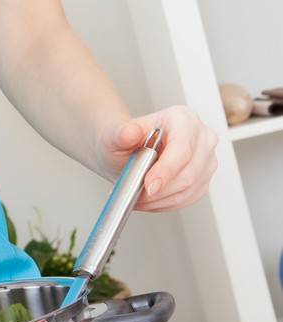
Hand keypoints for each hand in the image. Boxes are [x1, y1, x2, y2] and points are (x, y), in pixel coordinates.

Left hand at [101, 106, 218, 210]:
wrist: (128, 150)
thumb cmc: (125, 141)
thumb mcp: (115, 135)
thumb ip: (121, 134)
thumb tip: (129, 133)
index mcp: (183, 118)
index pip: (182, 148)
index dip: (166, 170)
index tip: (149, 185)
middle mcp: (201, 136)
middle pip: (189, 172)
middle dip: (160, 190)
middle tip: (137, 195)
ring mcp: (206, 159)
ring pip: (189, 189)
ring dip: (161, 199)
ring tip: (139, 198)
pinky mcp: (204, 179)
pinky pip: (189, 198)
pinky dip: (167, 203)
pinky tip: (151, 200)